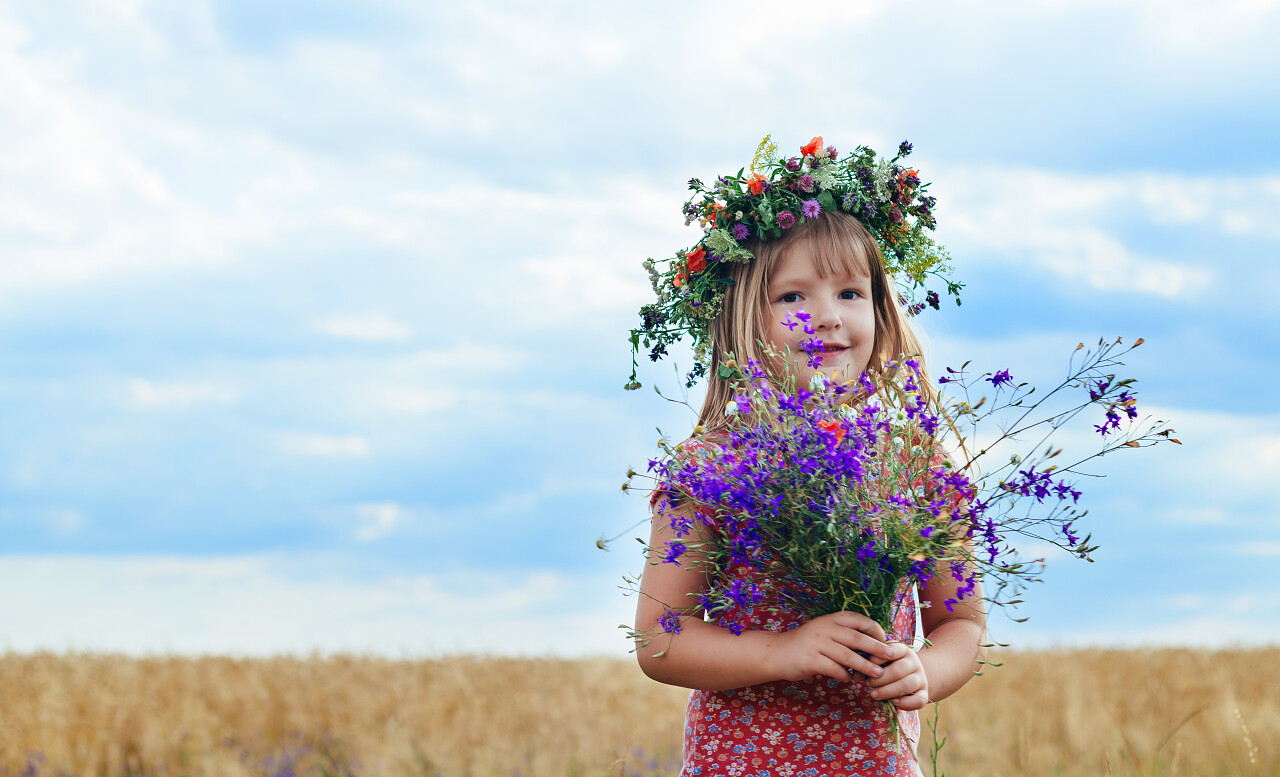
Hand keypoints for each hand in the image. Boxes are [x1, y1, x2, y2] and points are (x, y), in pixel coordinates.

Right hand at [770, 612, 898, 684]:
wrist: (776, 652)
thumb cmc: (806, 644)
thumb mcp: (824, 632)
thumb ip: (844, 635)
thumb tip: (872, 646)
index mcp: (830, 619)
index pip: (858, 620)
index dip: (875, 630)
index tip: (885, 641)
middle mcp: (824, 628)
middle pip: (856, 638)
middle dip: (876, 647)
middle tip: (891, 656)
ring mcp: (816, 644)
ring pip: (847, 656)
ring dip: (865, 666)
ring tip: (877, 674)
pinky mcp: (810, 660)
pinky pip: (834, 669)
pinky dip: (845, 675)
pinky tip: (850, 680)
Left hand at [865, 641, 928, 710]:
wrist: (910, 675)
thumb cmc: (888, 666)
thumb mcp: (880, 661)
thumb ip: (868, 664)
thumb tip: (856, 674)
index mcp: (902, 650)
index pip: (892, 650)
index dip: (877, 658)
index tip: (865, 664)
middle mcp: (914, 662)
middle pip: (899, 669)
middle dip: (880, 679)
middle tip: (868, 683)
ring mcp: (921, 678)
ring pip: (908, 684)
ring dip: (888, 691)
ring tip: (874, 694)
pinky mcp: (924, 693)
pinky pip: (919, 700)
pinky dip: (906, 703)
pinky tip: (893, 702)